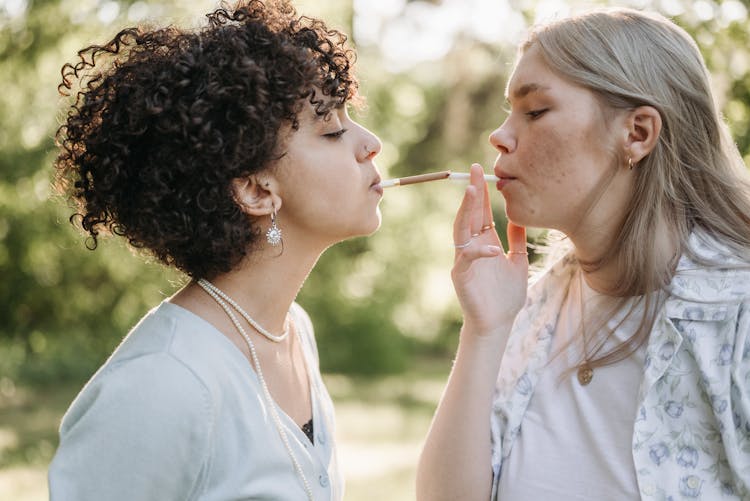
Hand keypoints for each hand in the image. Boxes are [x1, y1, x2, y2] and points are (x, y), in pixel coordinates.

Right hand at [451, 163, 528, 334]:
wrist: (498, 323)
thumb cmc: (506, 296)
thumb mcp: (519, 262)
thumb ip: (517, 241)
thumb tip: (518, 218)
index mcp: (485, 242)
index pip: (481, 212)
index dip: (482, 192)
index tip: (483, 172)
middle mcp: (472, 247)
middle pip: (469, 214)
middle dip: (472, 192)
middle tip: (474, 171)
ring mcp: (464, 260)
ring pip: (461, 229)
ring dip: (466, 210)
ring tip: (472, 191)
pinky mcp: (461, 275)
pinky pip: (468, 258)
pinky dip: (479, 252)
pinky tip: (494, 248)